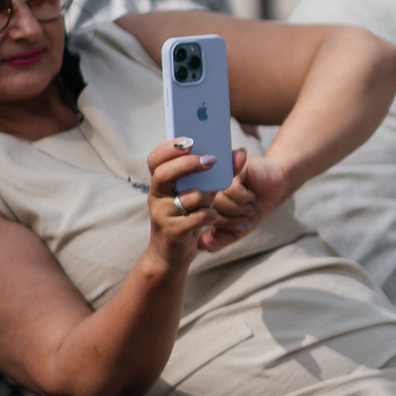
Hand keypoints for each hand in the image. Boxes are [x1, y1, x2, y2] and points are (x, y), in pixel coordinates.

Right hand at [143, 139, 223, 274]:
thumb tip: (240, 152)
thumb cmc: (187, 218)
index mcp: (159, 184)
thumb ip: (215, 175)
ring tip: (210, 204)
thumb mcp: (198, 195)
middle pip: (166, 173)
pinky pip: (201, 216)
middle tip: (212, 160)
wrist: (170, 256)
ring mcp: (161, 214)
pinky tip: (210, 220)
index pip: (156, 160)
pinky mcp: (173, 231)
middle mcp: (155, 196)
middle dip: (189, 164)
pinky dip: (212, 216)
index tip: (190, 140)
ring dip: (209, 198)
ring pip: (192, 197)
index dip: (170, 148)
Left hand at [197, 151, 287, 252]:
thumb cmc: (255, 206)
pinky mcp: (230, 167)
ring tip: (248, 205)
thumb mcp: (238, 229)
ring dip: (237, 208)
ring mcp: (217, 176)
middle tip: (246, 214)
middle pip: (207, 208)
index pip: (200, 216)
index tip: (240, 224)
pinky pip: (230, 188)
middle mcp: (207, 187)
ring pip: (217, 198)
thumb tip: (201, 246)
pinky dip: (243, 197)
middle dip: (230, 218)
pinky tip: (250, 195)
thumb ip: (219, 239)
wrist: (277, 188)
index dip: (221, 224)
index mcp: (204, 201)